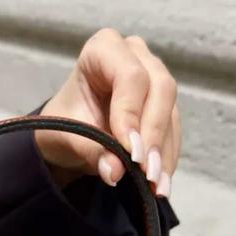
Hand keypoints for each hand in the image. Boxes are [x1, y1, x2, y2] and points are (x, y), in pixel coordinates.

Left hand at [35, 28, 180, 196]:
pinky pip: (173, 130)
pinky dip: (166, 158)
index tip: (130, 153)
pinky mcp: (164, 104)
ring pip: (170, 112)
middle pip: (160, 89)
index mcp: (103, 49)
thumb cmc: (62, 125)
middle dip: (154, 136)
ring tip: (157, 186)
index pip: (130, 77)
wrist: (67, 134)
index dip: (132, 115)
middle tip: (147, 173)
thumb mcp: (68, 137)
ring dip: (164, 153)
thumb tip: (115, 172)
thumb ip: (91, 150)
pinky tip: (161, 183)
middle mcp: (135, 55)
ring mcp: (154, 77)